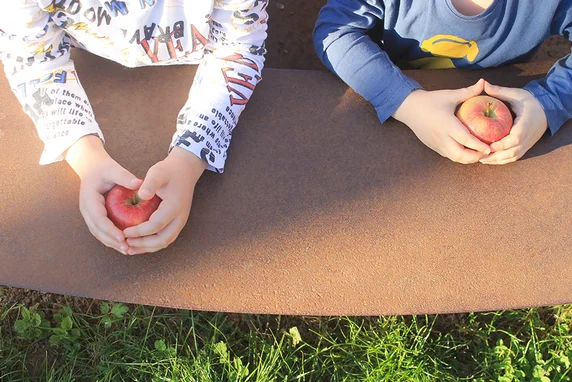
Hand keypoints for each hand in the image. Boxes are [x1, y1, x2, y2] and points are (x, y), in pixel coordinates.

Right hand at [65, 135, 141, 254]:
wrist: (92, 168)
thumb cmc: (104, 169)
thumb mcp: (113, 169)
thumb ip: (124, 176)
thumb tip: (139, 184)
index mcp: (89, 199)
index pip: (99, 218)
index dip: (110, 230)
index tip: (123, 237)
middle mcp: (86, 210)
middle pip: (98, 230)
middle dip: (112, 241)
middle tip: (128, 248)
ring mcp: (89, 215)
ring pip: (99, 234)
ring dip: (112, 243)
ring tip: (128, 250)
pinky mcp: (95, 218)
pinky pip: (102, 231)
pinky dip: (112, 239)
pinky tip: (125, 245)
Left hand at [123, 147, 206, 254]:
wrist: (185, 171)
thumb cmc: (169, 171)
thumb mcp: (158, 172)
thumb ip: (150, 183)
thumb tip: (141, 195)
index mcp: (175, 206)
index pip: (156, 225)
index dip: (140, 231)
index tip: (124, 232)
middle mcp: (180, 218)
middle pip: (162, 240)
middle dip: (143, 244)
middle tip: (126, 243)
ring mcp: (180, 222)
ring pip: (165, 242)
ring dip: (147, 247)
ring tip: (130, 248)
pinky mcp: (177, 223)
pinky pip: (165, 238)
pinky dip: (152, 244)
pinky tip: (138, 243)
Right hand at [392, 78, 491, 163]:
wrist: (409, 108)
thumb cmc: (430, 100)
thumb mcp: (450, 95)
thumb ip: (469, 92)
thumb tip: (484, 82)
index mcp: (447, 124)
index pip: (466, 140)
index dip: (479, 146)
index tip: (490, 148)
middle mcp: (441, 137)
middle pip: (461, 155)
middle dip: (475, 157)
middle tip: (487, 152)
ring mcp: (436, 144)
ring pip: (454, 158)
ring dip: (467, 158)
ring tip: (479, 153)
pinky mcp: (433, 146)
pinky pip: (448, 155)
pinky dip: (459, 156)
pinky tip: (467, 151)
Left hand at [479, 81, 547, 164]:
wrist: (548, 108)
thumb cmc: (530, 101)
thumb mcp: (516, 94)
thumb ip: (500, 91)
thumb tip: (483, 83)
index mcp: (526, 124)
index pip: (515, 138)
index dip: (502, 144)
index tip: (488, 146)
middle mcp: (528, 136)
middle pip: (512, 152)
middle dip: (496, 156)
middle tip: (479, 155)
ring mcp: (528, 143)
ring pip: (513, 157)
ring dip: (498, 160)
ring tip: (482, 159)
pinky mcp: (526, 146)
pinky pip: (515, 157)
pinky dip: (503, 161)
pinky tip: (491, 160)